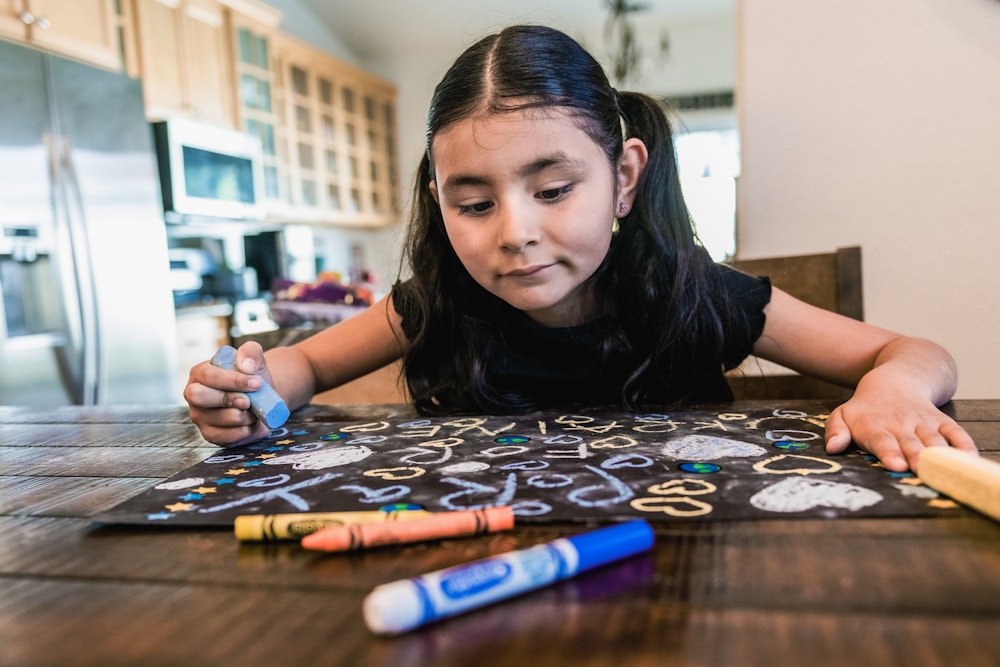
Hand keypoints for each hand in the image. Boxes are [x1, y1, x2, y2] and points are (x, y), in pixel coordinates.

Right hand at [184, 341, 274, 445]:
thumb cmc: (252, 376)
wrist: (260, 397)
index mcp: (200, 373)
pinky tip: (251, 422)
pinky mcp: (209, 434)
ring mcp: (199, 416)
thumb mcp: (254, 359)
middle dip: (229, 399)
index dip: (233, 380)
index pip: (209, 376)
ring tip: (255, 410)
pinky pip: (226, 437)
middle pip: (199, 397)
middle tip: (249, 401)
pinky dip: (245, 430)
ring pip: (219, 419)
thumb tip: (246, 366)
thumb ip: (251, 353)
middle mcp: (194, 394)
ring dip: (244, 416)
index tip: (257, 383)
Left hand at [824, 392, 977, 472]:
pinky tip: (969, 457)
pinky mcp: (942, 420)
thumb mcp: (842, 414)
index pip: (882, 440)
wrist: (894, 381)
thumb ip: (835, 431)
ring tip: (946, 469)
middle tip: (922, 470)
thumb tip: (832, 448)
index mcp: (875, 426)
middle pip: (910, 443)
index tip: (896, 465)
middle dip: (917, 457)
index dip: (890, 452)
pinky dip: (964, 444)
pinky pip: (956, 431)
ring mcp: (923, 422)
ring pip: (934, 439)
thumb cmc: (865, 408)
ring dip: (940, 453)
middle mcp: (901, 425)